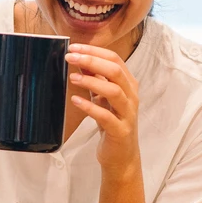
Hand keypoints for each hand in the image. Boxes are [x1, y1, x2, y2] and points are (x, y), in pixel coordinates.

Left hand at [66, 44, 141, 177]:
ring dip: (91, 82)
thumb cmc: (111, 122)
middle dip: (91, 61)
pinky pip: (106, 116)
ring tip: (72, 78)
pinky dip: (89, 106)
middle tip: (70, 57)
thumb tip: (79, 60)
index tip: (73, 48)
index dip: (94, 51)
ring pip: (113, 91)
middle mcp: (131, 95)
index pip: (114, 59)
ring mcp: (128, 113)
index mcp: (128, 84)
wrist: (121, 155)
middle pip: (115, 71)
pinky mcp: (120, 130)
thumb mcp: (102, 98)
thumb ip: (95, 79)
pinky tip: (75, 100)